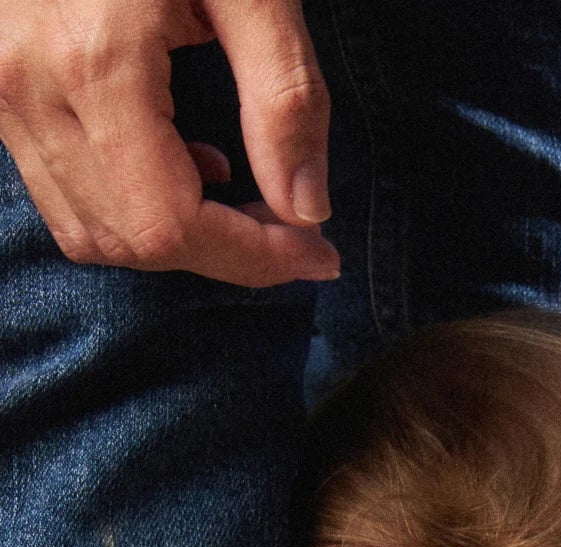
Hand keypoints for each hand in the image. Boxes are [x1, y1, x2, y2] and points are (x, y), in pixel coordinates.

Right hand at [0, 0, 338, 287]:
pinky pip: (60, 189)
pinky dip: (128, 204)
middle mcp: (29, 86)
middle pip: (134, 242)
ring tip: (239, 193)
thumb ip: (285, 97)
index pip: (172, 226)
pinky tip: (184, 159)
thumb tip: (307, 209)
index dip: (252, 260)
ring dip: (176, 237)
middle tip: (293, 229)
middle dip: (223, 254)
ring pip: (91, 230)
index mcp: (94, 62)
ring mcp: (0, 90)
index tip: (318, 252)